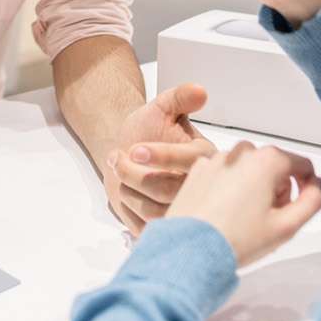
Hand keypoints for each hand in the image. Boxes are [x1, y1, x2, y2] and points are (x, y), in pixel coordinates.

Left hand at [104, 85, 216, 236]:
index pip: (191, 160)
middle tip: (115, 157)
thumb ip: (179, 98)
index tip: (135, 150)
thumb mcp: (161, 107)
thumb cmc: (148, 127)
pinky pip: (147, 229)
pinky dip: (128, 210)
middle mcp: (199, 186)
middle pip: (171, 191)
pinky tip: (123, 190)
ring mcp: (183, 209)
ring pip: (157, 213)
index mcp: (204, 156)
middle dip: (135, 174)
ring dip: (129, 192)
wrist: (129, 148)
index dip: (163, 156)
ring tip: (118, 171)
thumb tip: (199, 91)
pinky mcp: (167, 225)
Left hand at [166, 141, 320, 267]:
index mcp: (267, 160)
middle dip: (278, 188)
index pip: (302, 164)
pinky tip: (223, 212)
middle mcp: (241, 152)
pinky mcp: (198, 170)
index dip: (306, 186)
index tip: (297, 207)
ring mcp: (217, 159)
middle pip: (275, 165)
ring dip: (254, 187)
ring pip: (249, 168)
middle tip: (268, 219)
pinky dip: (230, 187)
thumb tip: (315, 185)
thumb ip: (312, 202)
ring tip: (244, 218)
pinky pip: (225, 173)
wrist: (189, 249)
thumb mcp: (287, 227)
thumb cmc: (236, 240)